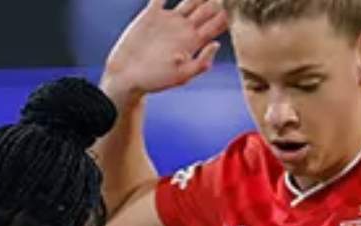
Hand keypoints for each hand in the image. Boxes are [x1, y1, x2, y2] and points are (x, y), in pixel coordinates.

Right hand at [101, 0, 228, 99]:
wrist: (126, 77)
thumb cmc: (154, 81)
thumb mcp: (181, 77)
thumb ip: (201, 63)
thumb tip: (216, 44)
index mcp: (194, 42)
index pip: (216, 24)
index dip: (226, 14)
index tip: (233, 5)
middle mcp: (185, 28)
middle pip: (207, 8)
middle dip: (216, 1)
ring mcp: (169, 20)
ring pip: (190, 0)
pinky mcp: (151, 15)